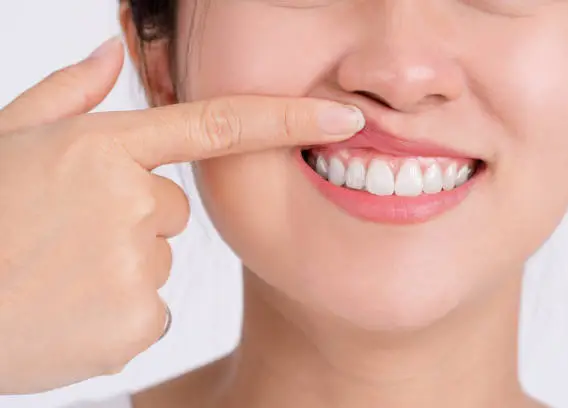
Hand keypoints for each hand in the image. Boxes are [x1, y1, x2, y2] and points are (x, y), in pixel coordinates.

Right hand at [0, 36, 363, 393]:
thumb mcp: (9, 140)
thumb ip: (69, 94)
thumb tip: (112, 53)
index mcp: (103, 148)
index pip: (218, 125)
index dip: (289, 118)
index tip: (343, 119)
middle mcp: (130, 200)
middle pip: (172, 210)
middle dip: (133, 221)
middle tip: (68, 237)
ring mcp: (137, 264)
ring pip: (160, 260)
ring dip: (120, 267)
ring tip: (61, 274)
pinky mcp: (139, 320)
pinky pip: (154, 310)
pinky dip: (120, 313)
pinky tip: (73, 310)